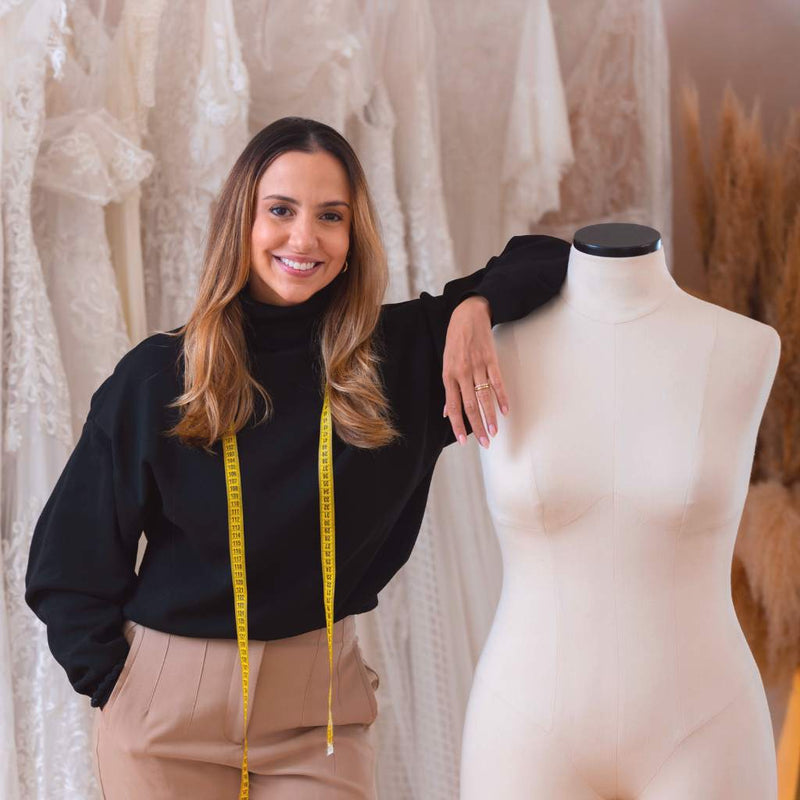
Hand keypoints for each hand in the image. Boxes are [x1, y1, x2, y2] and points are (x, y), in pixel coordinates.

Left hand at [442, 296, 509, 446]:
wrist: (468, 314)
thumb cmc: (455, 340)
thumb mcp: (446, 363)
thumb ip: (449, 388)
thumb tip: (447, 412)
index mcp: (449, 375)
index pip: (453, 406)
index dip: (457, 425)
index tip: (462, 441)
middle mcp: (462, 373)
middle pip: (470, 405)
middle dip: (477, 427)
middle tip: (484, 442)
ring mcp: (477, 366)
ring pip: (484, 397)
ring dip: (490, 416)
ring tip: (494, 432)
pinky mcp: (491, 359)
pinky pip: (497, 382)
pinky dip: (502, 397)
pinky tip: (505, 411)